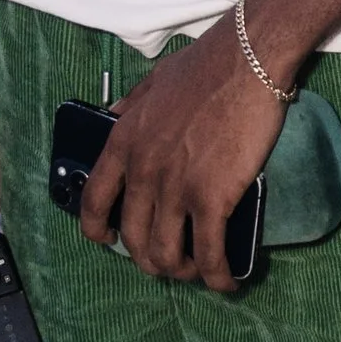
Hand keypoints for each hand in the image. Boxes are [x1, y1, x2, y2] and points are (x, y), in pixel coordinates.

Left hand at [82, 20, 286, 291]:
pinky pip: (209, 252)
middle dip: (149, 260)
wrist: (246, 61)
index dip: (98, 229)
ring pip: (166, 254)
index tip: (107, 240)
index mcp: (123, 142)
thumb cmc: (204, 66)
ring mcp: (177, 188)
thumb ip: (126, 107)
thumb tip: (111, 117)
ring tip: (196, 271)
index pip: (95, 200)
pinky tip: (228, 280)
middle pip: (133, 239)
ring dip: (181, 271)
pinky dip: (218, 275)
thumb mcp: (149, 83)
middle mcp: (143, 171)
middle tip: (168, 261)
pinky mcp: (213, 198)